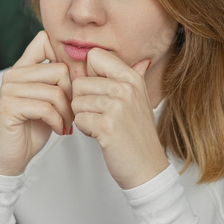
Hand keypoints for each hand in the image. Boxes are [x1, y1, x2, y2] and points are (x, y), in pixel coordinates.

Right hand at [0, 30, 73, 176]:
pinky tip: (58, 130)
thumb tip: (85, 63)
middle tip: (71, 113)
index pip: (44, 40)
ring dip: (67, 112)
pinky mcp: (9, 107)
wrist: (11, 157)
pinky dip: (57, 121)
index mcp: (22, 68)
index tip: (73, 83)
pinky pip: (45, 108)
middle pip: (60, 69)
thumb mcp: (49, 100)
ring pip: (55, 91)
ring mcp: (9, 90)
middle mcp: (13, 75)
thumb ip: (58, 80)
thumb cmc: (33, 127)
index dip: (65, 57)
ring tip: (66, 123)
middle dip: (72, 95)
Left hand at [72, 48, 168, 189]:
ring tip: (102, 125)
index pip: (94, 56)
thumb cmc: (137, 134)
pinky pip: (78, 119)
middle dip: (83, 101)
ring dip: (83, 116)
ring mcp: (117, 107)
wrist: (147, 167)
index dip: (89, 74)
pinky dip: (85, 130)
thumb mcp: (139, 99)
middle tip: (101, 115)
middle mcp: (125, 88)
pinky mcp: (107, 126)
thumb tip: (133, 59)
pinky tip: (101, 134)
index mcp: (132, 77)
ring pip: (76, 101)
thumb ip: (130, 77)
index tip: (97, 91)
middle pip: (79, 81)